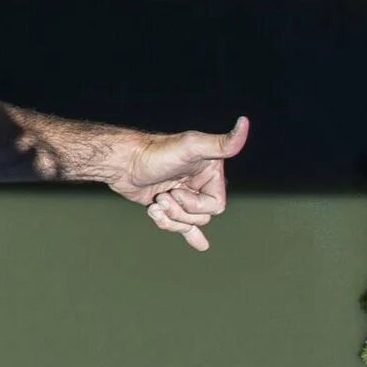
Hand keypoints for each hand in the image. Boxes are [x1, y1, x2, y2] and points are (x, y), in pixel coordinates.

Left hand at [108, 116, 248, 251]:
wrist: (122, 163)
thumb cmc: (155, 153)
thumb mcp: (191, 146)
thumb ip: (221, 142)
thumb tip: (245, 122)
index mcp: (210, 172)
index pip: (216, 206)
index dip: (195, 204)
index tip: (175, 190)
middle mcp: (199, 183)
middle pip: (201, 217)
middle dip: (179, 212)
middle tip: (162, 197)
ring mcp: (183, 195)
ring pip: (188, 222)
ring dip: (169, 218)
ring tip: (155, 203)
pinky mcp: (168, 204)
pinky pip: (184, 225)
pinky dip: (192, 234)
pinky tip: (200, 245)